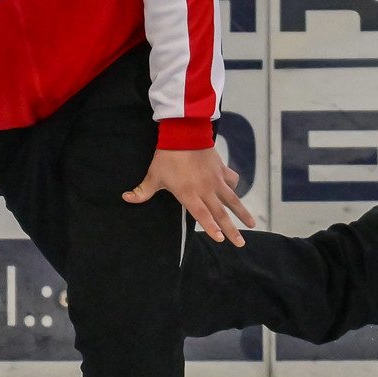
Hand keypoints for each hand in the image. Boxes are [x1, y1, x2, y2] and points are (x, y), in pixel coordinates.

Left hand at [124, 146, 256, 247]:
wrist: (184, 133)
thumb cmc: (167, 156)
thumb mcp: (153, 175)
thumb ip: (142, 191)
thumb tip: (126, 198)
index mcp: (190, 195)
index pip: (203, 217)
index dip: (212, 229)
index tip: (222, 239)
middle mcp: (206, 190)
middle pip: (221, 213)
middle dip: (232, 230)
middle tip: (240, 244)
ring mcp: (216, 180)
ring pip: (233, 200)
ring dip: (242, 212)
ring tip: (252, 224)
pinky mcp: (221, 169)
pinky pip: (231, 180)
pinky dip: (234, 186)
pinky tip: (236, 189)